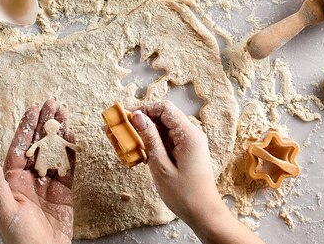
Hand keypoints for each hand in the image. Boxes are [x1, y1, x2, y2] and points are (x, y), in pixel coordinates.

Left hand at [0, 99, 75, 243]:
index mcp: (13, 179)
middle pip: (38, 143)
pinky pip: (68, 166)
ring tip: (65, 111)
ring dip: (59, 132)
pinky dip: (71, 151)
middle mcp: (30, 177)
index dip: (27, 126)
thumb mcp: (6, 209)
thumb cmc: (20, 238)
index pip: (20, 146)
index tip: (34, 108)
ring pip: (54, 150)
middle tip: (53, 102)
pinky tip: (73, 136)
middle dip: (45, 122)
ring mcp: (48, 183)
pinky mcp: (64, 191)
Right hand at [131, 101, 263, 243]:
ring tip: (123, 141)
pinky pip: (165, 140)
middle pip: (162, 117)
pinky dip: (151, 143)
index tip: (125, 117)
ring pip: (162, 128)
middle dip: (140, 121)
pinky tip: (137, 152)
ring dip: (143, 133)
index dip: (143, 109)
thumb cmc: (185, 195)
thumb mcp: (161, 166)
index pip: (164, 109)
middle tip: (119, 128)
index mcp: (188, 134)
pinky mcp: (185, 152)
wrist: (205, 214)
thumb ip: (150, 139)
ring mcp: (188, 143)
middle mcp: (190, 134)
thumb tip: (138, 117)